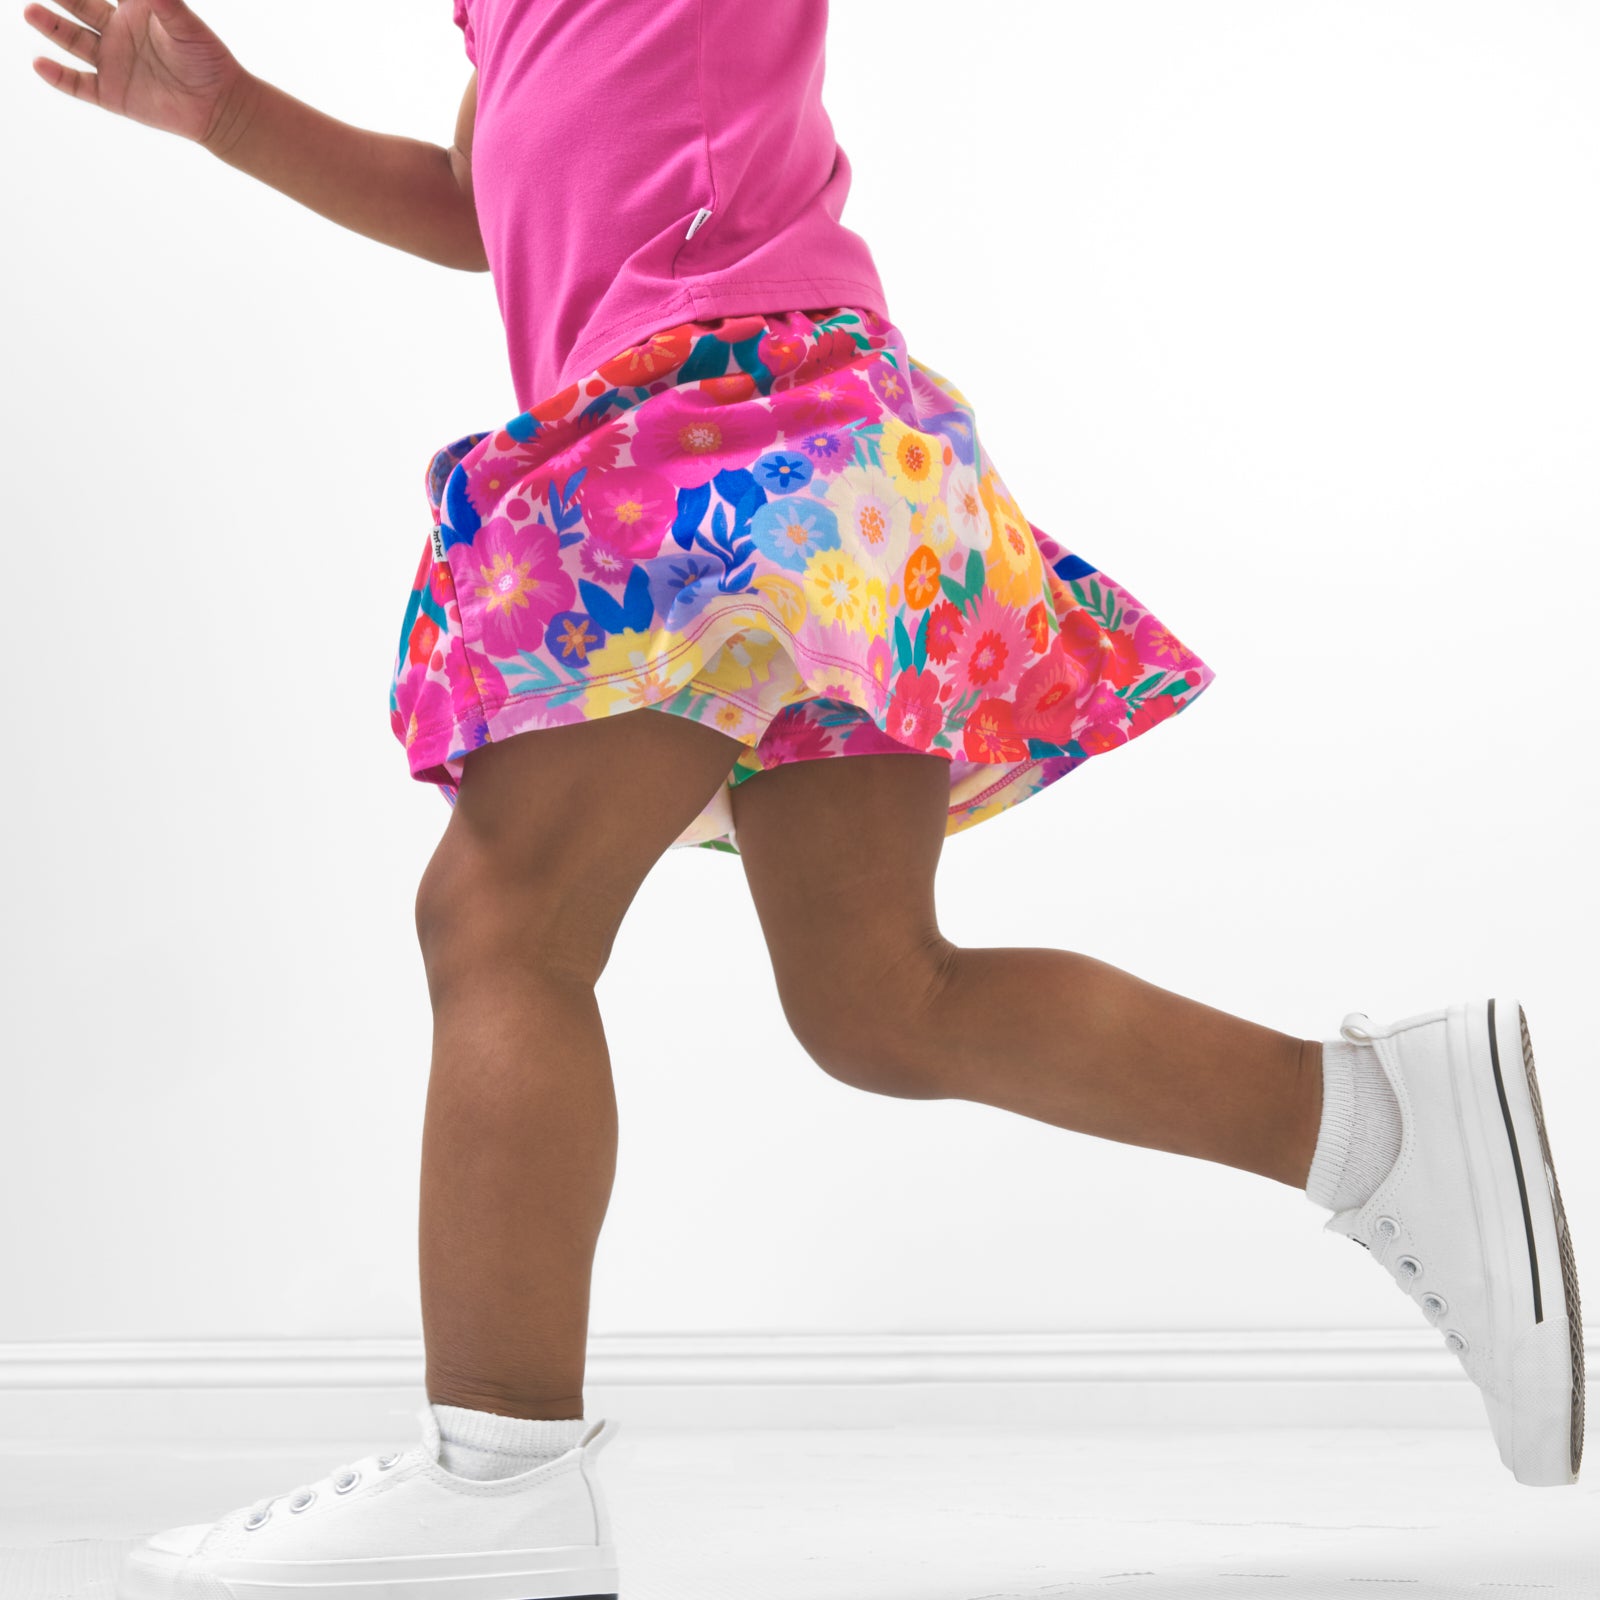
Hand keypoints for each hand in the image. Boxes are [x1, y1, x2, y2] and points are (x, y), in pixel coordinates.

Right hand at [25, 0, 248, 146]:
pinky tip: (40, 64)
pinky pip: (78, 84)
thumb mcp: (183, 22)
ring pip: (72, 40)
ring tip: (30, 11)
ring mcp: (112, 62)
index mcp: (133, 9)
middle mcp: (116, 32)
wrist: (219, 106)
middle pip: (78, 6)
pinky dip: (58, 77)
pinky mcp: (112, 94)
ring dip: (52, 26)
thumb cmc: (207, 59)